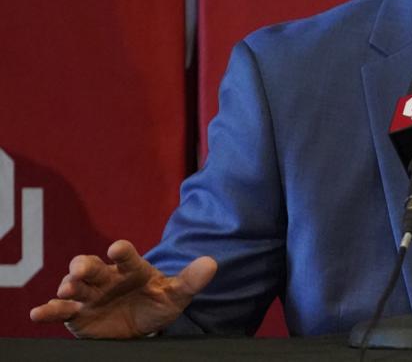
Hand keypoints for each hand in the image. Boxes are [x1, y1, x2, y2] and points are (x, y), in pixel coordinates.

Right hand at [29, 240, 216, 337]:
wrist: (140, 326)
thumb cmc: (156, 303)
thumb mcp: (175, 295)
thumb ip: (190, 280)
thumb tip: (212, 264)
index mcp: (132, 269)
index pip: (127, 257)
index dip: (122, 251)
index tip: (118, 247)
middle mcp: (107, 278)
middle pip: (93, 268)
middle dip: (85, 265)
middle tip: (81, 267)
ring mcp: (89, 296)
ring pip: (74, 286)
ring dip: (68, 286)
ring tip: (67, 290)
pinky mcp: (76, 315)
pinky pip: (59, 311)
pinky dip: (48, 311)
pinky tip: (38, 313)